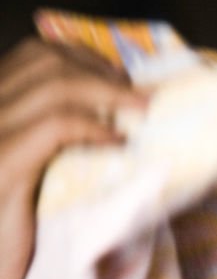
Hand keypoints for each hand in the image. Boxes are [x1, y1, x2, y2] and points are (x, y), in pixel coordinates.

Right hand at [0, 37, 147, 278]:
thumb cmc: (12, 224)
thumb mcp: (34, 169)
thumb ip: (52, 136)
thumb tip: (110, 114)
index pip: (35, 55)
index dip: (84, 59)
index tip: (121, 80)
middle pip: (46, 61)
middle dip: (101, 73)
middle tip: (140, 97)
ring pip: (54, 85)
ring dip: (109, 94)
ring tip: (140, 112)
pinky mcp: (4, 163)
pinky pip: (55, 127)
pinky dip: (93, 127)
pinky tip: (117, 141)